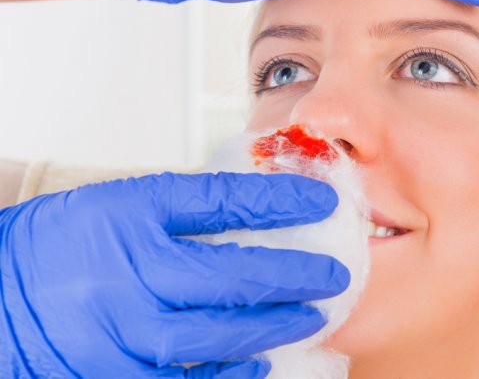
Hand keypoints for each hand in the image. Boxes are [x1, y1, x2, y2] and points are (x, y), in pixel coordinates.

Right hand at [0, 172, 348, 377]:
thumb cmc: (59, 242)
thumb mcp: (119, 204)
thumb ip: (184, 208)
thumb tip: (251, 206)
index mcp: (135, 220)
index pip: (226, 205)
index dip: (281, 203)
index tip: (324, 203)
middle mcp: (133, 276)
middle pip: (233, 278)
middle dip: (294, 278)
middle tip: (334, 277)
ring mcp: (124, 333)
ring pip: (216, 337)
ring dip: (272, 328)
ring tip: (310, 319)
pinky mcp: (113, 373)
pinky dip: (227, 374)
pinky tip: (256, 363)